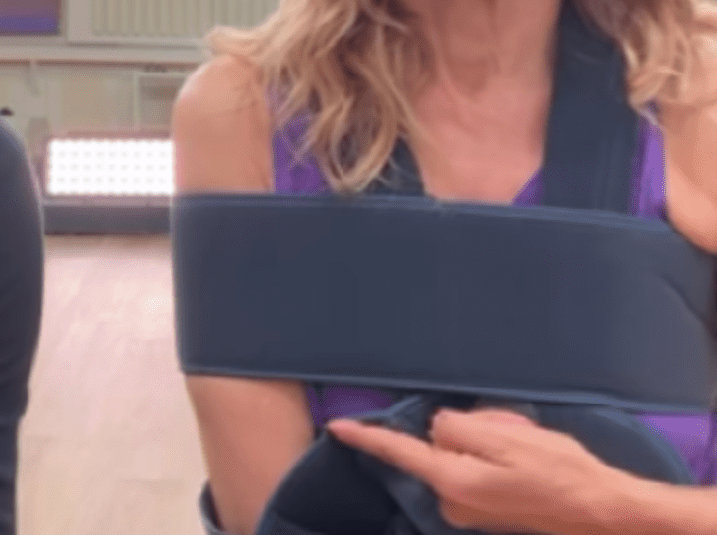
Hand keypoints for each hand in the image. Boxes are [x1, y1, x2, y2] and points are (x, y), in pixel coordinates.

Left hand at [327, 407, 625, 534]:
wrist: (602, 512)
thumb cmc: (557, 471)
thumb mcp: (505, 436)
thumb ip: (458, 428)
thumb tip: (437, 429)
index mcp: (452, 481)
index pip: (400, 452)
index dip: (367, 436)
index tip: (337, 426)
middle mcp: (452, 502)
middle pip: (436, 448)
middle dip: (462, 432)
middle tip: (507, 431)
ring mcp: (469, 511)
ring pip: (458, 457)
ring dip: (481, 444)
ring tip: (523, 447)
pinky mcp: (485, 512)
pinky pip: (473, 471)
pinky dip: (492, 458)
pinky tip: (523, 460)